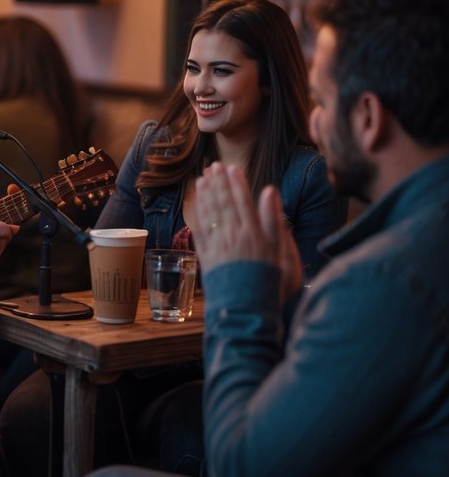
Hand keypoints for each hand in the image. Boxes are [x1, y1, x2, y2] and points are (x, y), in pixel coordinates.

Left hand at [191, 163, 301, 299]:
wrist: (247, 311)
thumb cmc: (271, 283)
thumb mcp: (282, 253)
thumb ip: (274, 220)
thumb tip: (270, 190)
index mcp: (254, 235)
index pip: (243, 201)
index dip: (237, 183)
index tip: (232, 167)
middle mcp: (232, 237)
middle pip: (223, 203)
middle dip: (218, 182)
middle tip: (214, 165)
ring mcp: (216, 246)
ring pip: (209, 213)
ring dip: (205, 193)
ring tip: (203, 177)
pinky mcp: (205, 256)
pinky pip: (198, 228)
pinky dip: (196, 212)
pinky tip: (195, 201)